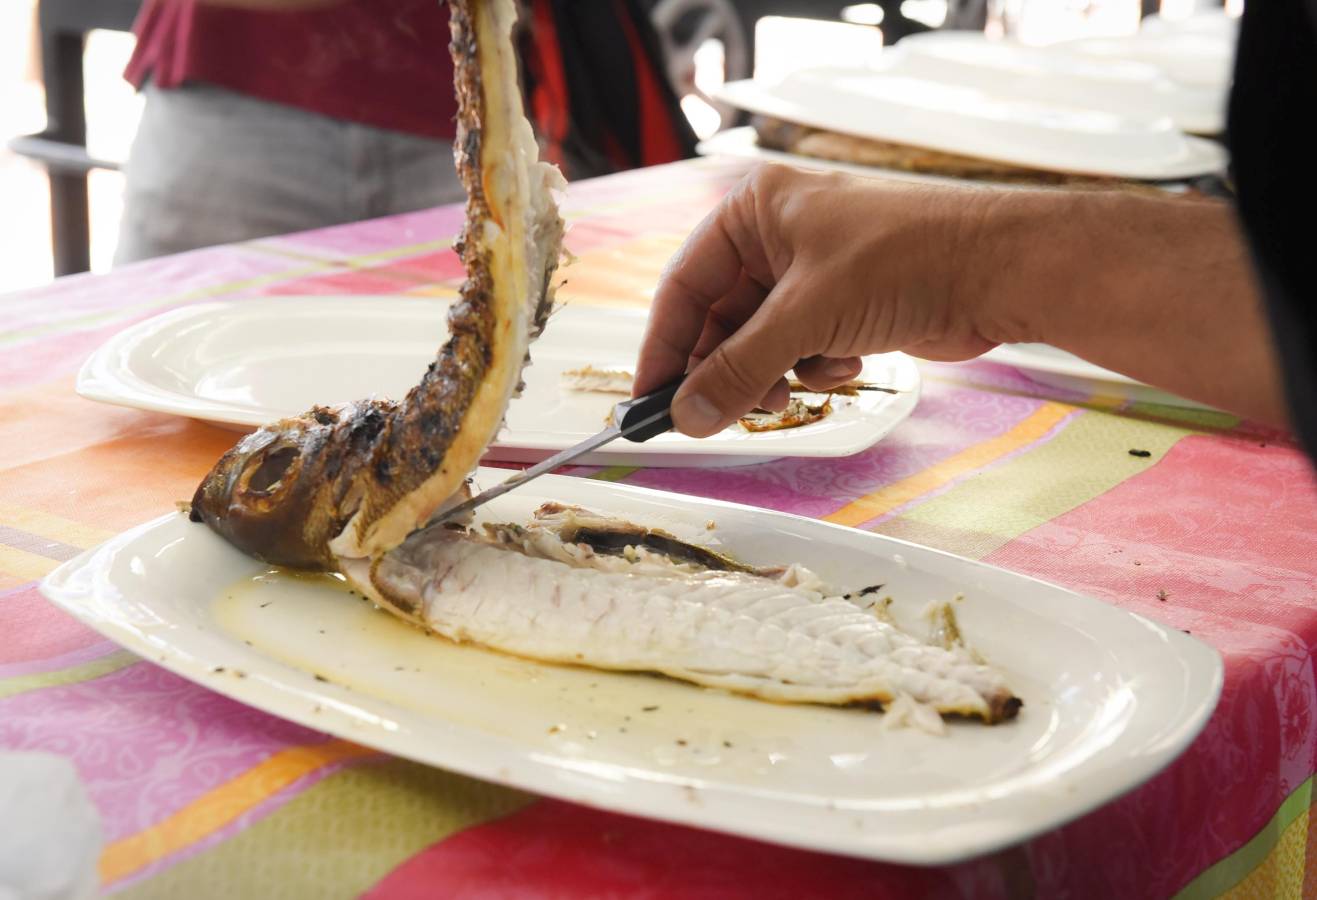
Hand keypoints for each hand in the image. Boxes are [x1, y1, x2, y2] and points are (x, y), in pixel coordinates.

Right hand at [633, 164, 1011, 435]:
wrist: (998, 270)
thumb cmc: (902, 261)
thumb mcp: (805, 317)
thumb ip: (739, 370)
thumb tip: (686, 417)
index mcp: (753, 211)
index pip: (684, 286)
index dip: (665, 347)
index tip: (650, 399)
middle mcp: (776, 237)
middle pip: (721, 321)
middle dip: (728, 370)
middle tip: (720, 416)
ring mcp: (812, 272)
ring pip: (761, 342)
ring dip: (775, 373)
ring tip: (795, 387)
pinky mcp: (844, 304)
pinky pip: (802, 348)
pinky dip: (817, 366)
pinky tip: (850, 363)